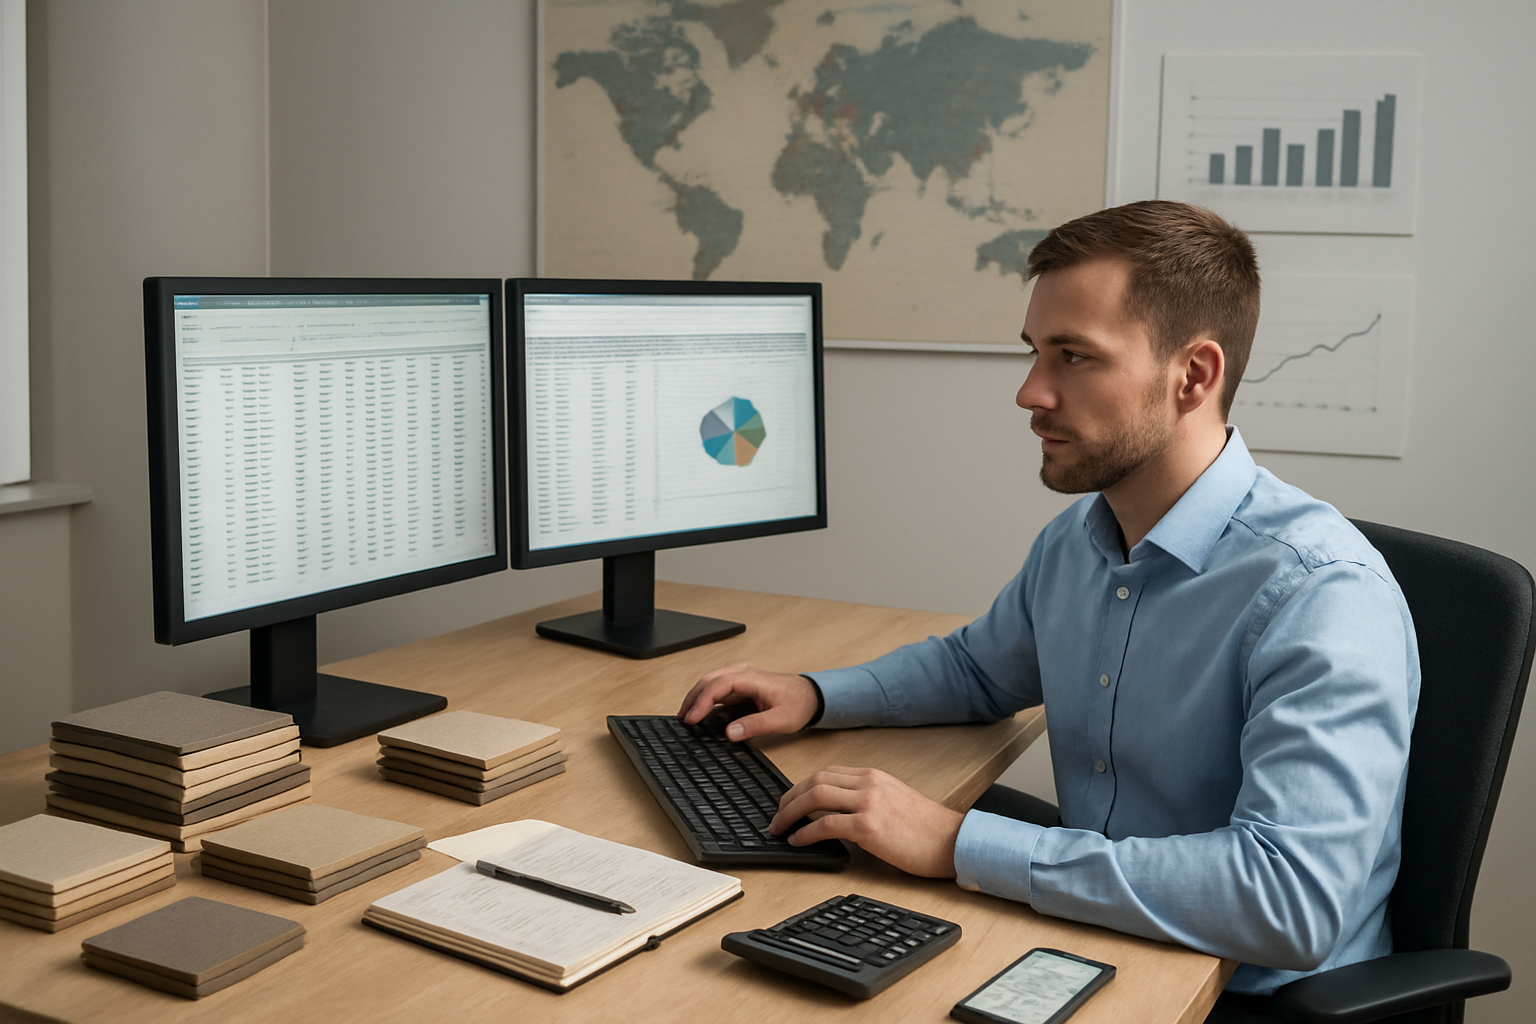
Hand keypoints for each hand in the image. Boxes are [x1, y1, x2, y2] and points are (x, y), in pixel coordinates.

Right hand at [677, 662, 819, 740]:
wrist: (811, 696)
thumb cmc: (798, 703)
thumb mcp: (781, 719)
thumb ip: (755, 725)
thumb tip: (730, 733)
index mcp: (752, 678)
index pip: (719, 685)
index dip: (702, 701)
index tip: (692, 718)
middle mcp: (743, 674)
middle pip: (709, 680)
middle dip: (693, 698)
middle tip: (682, 719)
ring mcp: (741, 678)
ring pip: (711, 683)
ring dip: (697, 697)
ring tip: (686, 717)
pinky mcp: (740, 686)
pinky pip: (718, 689)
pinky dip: (706, 699)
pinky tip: (700, 713)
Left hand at [770, 766, 962, 877]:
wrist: (952, 842)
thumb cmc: (927, 828)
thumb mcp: (895, 800)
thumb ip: (867, 798)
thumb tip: (837, 812)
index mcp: (874, 776)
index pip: (827, 773)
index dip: (801, 786)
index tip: (789, 800)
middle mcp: (869, 784)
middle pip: (814, 781)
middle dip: (788, 798)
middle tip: (777, 815)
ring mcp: (868, 803)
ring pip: (814, 797)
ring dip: (789, 813)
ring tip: (780, 828)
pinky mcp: (869, 827)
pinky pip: (825, 825)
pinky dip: (805, 833)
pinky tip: (798, 841)